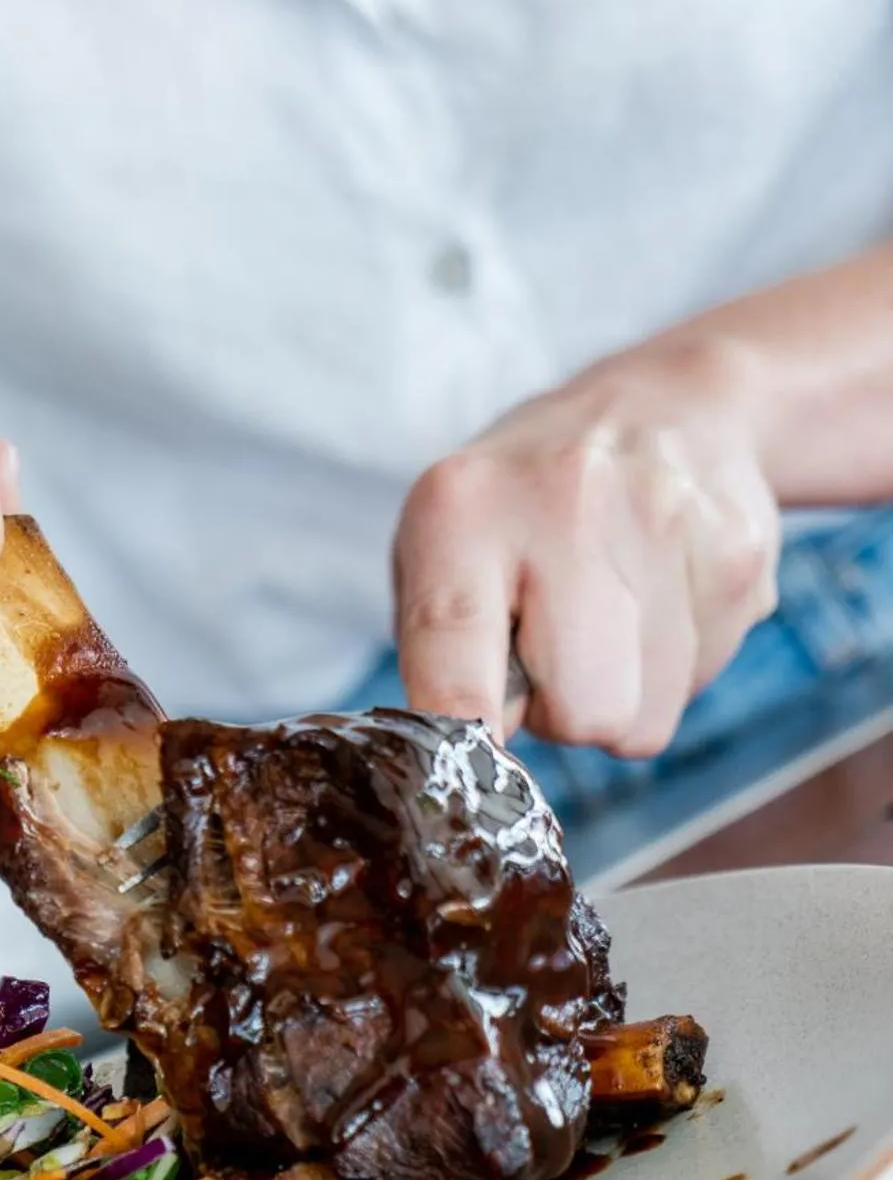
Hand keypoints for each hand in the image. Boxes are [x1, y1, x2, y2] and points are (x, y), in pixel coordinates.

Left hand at [393, 339, 780, 754]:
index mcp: (463, 511)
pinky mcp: (740, 553)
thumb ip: (439, 657)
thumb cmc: (525, 509)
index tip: (471, 772)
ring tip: (608, 618)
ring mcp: (666, 523)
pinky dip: (675, 663)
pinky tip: (660, 598)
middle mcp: (567, 505)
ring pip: (647, 719)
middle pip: (584, 715)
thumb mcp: (443, 553)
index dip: (467, 741)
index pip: (456, 665)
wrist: (666, 407)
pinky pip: (700, 683)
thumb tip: (473, 761)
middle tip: (553, 653)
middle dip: (566, 713)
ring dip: (623, 694)